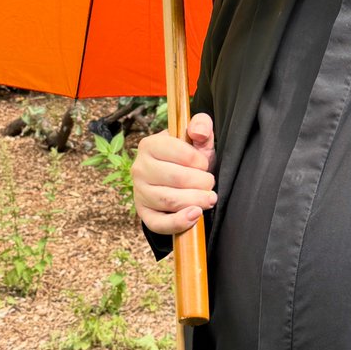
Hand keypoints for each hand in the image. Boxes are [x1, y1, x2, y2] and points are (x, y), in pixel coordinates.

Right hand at [132, 112, 216, 234]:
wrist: (179, 181)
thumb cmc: (189, 158)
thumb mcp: (197, 139)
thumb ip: (201, 125)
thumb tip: (197, 131)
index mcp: (150, 144)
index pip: (178, 152)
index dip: (199, 160)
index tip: (205, 164)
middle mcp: (140, 168)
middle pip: (175, 178)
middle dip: (201, 182)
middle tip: (211, 183)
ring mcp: (139, 192)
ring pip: (168, 200)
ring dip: (195, 201)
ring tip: (209, 199)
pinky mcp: (144, 214)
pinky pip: (158, 224)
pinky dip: (179, 223)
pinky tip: (195, 216)